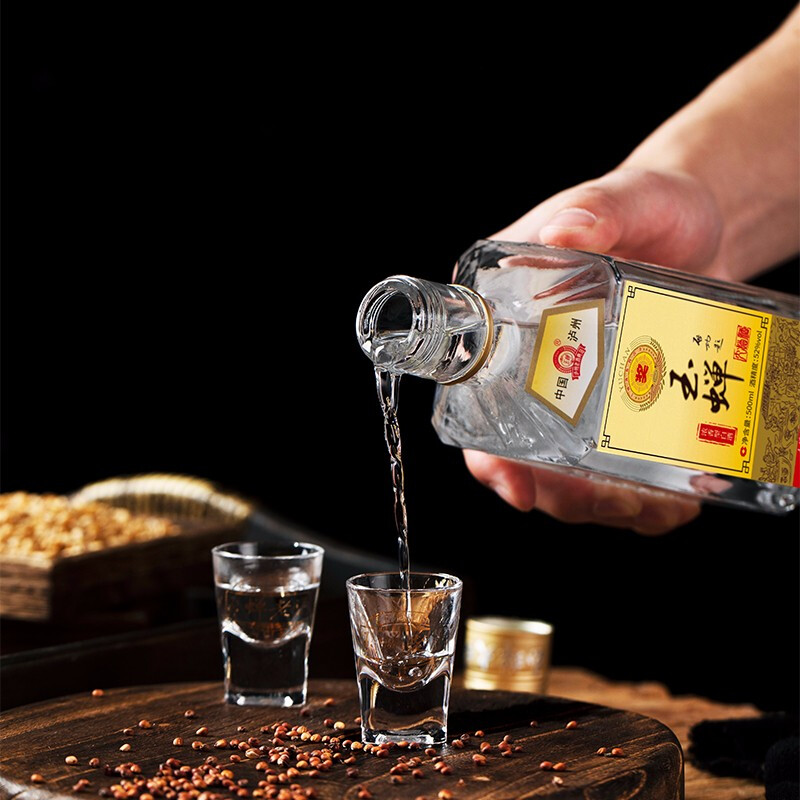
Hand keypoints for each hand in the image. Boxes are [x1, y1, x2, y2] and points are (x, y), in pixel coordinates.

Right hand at [465, 167, 721, 533]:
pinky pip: (619, 471)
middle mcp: (534, 365)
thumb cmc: (653, 210)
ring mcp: (580, 394)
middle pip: (526, 455)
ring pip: (572, 476)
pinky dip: (645, 501)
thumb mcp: (629, 200)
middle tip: (618, 501)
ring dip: (607, 507)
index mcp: (508, 316)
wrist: (707, 231)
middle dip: (568, 495)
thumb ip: (597, 208)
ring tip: (657, 508)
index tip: (518, 487)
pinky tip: (675, 499)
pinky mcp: (623, 410)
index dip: (490, 454)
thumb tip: (565, 229)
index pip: (476, 398)